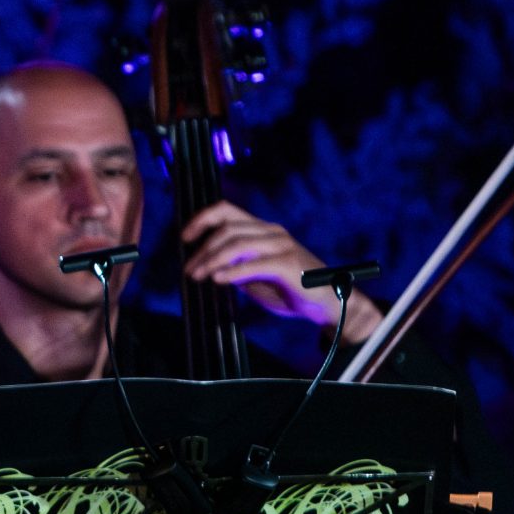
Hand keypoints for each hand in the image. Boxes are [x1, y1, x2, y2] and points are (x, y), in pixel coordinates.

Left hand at [179, 201, 383, 338]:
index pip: (227, 211)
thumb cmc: (291, 289)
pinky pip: (255, 264)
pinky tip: (218, 279)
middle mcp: (272, 232)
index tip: (184, 237)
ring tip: (198, 276)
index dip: (202, 219)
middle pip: (227, 228)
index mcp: (263, 229)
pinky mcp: (288, 264)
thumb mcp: (257, 276)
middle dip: (202, 249)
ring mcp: (281, 245)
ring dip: (212, 260)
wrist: (328, 303)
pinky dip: (233, 271)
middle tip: (189, 270)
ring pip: (237, 244)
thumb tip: (208, 266)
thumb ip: (236, 266)